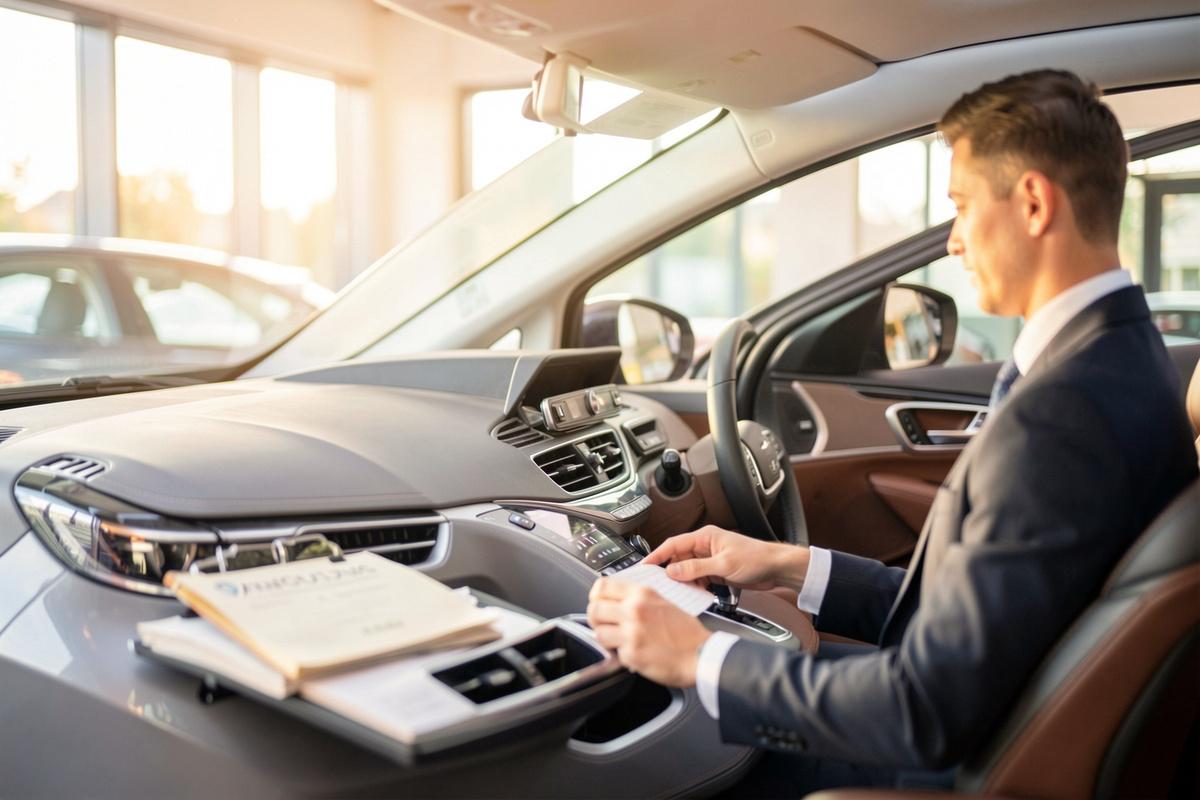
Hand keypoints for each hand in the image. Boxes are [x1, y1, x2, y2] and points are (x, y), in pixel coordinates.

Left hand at [587, 578, 711, 686]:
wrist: (701, 654)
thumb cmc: (686, 632)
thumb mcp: (662, 602)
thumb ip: (637, 599)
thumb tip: (614, 600)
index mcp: (642, 594)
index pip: (601, 586)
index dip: (596, 596)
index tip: (599, 603)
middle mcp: (635, 610)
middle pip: (593, 608)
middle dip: (596, 619)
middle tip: (605, 625)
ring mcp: (632, 632)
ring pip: (598, 632)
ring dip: (606, 638)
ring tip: (618, 641)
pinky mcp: (632, 653)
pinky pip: (612, 653)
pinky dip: (620, 655)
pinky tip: (633, 652)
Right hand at [642, 525, 809, 592]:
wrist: (777, 568)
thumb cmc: (757, 558)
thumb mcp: (724, 564)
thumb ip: (697, 569)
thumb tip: (674, 571)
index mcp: (705, 537)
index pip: (673, 544)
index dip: (657, 555)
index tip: (644, 566)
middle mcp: (705, 547)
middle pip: (678, 559)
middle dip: (668, 572)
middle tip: (658, 584)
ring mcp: (710, 560)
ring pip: (687, 571)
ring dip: (682, 581)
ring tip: (677, 592)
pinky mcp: (716, 572)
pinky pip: (698, 579)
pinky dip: (694, 587)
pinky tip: (693, 594)